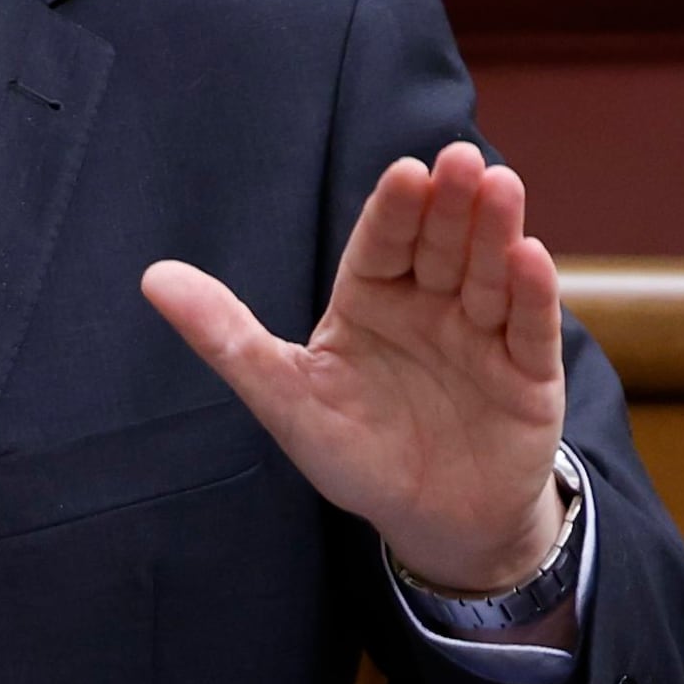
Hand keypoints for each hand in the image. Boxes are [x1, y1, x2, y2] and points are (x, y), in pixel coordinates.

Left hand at [142, 143, 568, 594]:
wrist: (436, 524)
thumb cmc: (356, 456)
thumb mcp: (285, 399)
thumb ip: (226, 338)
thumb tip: (152, 278)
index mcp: (370, 300)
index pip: (380, 244)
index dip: (394, 211)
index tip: (405, 172)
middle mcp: (429, 304)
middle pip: (440, 245)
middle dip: (451, 205)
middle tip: (461, 160)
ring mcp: (482, 334)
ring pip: (488, 273)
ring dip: (496, 231)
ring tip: (501, 186)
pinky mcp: (527, 372)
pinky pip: (529, 327)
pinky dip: (532, 294)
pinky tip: (531, 257)